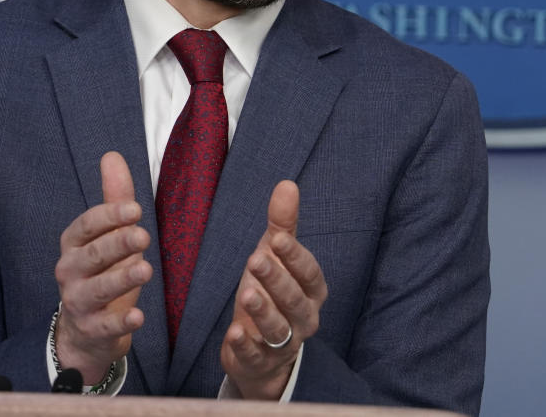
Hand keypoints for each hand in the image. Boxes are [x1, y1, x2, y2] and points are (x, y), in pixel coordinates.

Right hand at [53, 152, 151, 382]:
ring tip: (146, 270)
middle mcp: (70, 270)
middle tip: (143, 235)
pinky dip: (120, 322)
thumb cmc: (101, 272)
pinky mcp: (91, 329)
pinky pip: (105, 326)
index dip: (109, 216)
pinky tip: (138, 316)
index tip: (135, 209)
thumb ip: (113, 199)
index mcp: (74, 243)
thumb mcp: (108, 235)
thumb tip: (112, 155)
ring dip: (121, 279)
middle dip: (117, 244)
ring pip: (98, 289)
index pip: (87, 225)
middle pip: (93, 255)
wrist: (85, 330)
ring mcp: (78, 302)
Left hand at [220, 180, 327, 399]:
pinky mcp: (261, 362)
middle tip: (255, 260)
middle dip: (276, 279)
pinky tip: (233, 333)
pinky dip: (245, 346)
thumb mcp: (275, 258)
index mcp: (312, 291)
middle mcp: (304, 318)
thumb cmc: (272, 294)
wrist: (264, 350)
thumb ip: (283, 225)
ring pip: (277, 329)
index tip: (277, 239)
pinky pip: (255, 356)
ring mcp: (284, 343)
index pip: (309, 273)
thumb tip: (287, 184)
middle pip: (293, 299)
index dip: (294, 257)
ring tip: (246, 295)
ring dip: (263, 312)